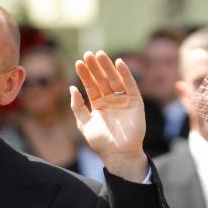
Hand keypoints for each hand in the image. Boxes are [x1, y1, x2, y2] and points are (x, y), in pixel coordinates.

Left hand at [70, 51, 147, 181]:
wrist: (118, 154)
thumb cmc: (101, 142)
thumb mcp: (84, 124)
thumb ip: (77, 107)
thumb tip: (71, 88)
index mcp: (98, 104)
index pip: (90, 85)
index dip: (85, 74)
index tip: (78, 62)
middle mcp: (110, 100)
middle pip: (102, 79)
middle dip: (95, 67)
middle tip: (88, 54)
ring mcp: (123, 100)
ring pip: (115, 78)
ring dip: (108, 66)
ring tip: (100, 54)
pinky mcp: (135, 101)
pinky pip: (130, 84)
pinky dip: (126, 73)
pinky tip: (119, 62)